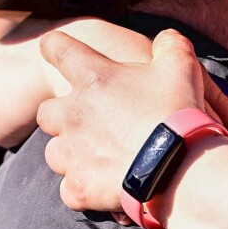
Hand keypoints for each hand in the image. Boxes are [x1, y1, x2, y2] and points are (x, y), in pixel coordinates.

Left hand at [36, 29, 227, 211]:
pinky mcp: (79, 187)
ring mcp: (72, 153)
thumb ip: (170, 45)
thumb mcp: (181, 66)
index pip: (58, 49)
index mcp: (93, 78)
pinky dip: (85, 188)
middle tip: (90, 121)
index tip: (55, 49)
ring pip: (55, 153)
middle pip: (46, 112)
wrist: (181, 166)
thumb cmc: (179, 112)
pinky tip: (106, 185)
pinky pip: (70, 189)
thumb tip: (165, 39)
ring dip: (73, 154)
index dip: (55, 47)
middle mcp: (73, 114)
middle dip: (62, 116)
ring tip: (102, 157)